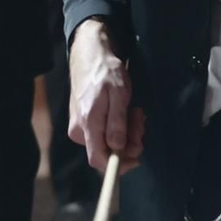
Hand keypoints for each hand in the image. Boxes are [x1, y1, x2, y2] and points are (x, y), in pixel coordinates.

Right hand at [67, 19, 144, 171]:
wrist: (90, 55)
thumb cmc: (106, 72)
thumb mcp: (119, 95)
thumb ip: (117, 123)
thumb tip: (118, 149)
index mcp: (88, 124)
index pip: (99, 160)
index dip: (118, 165)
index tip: (137, 158)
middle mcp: (80, 130)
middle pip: (106, 151)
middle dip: (128, 142)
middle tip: (140, 120)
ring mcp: (80, 126)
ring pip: (107, 142)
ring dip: (126, 132)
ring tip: (135, 112)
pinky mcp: (84, 121)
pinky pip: (104, 133)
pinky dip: (119, 127)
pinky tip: (125, 112)